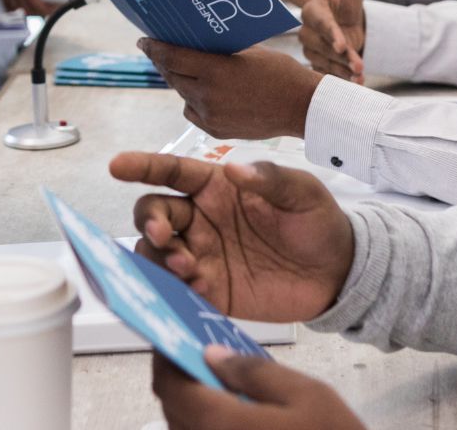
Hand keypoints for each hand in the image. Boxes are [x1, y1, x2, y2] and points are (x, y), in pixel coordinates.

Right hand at [109, 152, 353, 321]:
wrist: (339, 273)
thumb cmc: (319, 223)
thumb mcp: (302, 191)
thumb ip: (268, 179)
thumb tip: (233, 170)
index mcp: (216, 188)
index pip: (171, 172)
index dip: (142, 166)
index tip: (117, 165)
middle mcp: (201, 219)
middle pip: (154, 213)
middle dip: (149, 222)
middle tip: (162, 236)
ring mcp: (202, 255)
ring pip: (157, 253)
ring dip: (158, 258)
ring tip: (185, 266)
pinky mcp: (211, 290)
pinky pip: (178, 289)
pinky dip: (175, 288)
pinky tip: (192, 287)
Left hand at [140, 38, 320, 141]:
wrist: (301, 108)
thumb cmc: (280, 72)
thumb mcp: (248, 51)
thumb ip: (218, 49)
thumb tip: (193, 39)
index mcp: (215, 71)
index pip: (171, 57)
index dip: (153, 48)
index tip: (143, 40)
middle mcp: (208, 96)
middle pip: (172, 76)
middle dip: (163, 62)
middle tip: (157, 50)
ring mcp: (211, 116)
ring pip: (182, 94)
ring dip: (179, 81)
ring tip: (183, 69)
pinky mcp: (216, 131)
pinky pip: (193, 111)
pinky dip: (193, 100)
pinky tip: (202, 91)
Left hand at [152, 348, 366, 429]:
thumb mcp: (307, 395)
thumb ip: (254, 371)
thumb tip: (211, 355)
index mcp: (223, 426)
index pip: (172, 387)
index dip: (164, 359)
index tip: (171, 339)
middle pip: (172, 411)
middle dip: (176, 380)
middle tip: (193, 357)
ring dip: (188, 406)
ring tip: (212, 383)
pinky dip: (204, 426)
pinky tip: (229, 413)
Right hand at [295, 0, 365, 81]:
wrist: (350, 22)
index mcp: (313, 9)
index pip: (322, 22)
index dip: (332, 34)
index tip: (344, 46)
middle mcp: (308, 30)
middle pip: (325, 48)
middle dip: (342, 59)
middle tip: (359, 68)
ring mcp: (313, 47)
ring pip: (329, 63)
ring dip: (346, 69)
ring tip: (361, 72)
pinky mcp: (319, 62)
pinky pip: (329, 75)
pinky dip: (344, 79)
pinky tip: (357, 81)